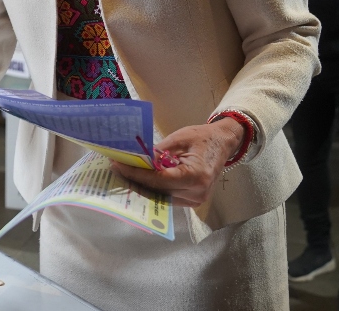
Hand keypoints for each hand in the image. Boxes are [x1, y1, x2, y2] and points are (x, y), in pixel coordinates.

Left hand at [111, 118, 245, 206]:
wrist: (223, 143)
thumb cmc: (202, 138)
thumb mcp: (178, 139)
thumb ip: (157, 152)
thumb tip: (134, 159)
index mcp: (195, 176)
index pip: (158, 179)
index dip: (136, 174)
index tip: (118, 165)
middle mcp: (197, 192)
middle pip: (158, 191)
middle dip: (134, 180)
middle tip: (115, 170)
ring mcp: (196, 200)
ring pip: (160, 196)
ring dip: (141, 186)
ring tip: (122, 174)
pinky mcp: (192, 200)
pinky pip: (167, 197)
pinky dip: (152, 189)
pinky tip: (138, 180)